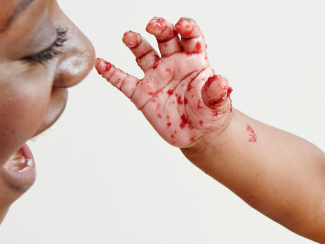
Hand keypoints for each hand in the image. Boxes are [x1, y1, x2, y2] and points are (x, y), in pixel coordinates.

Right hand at [97, 17, 233, 147]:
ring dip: (135, 42)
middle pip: (165, 38)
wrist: (199, 135)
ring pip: (143, 53)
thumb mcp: (218, 105)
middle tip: (154, 25)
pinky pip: (123, 80)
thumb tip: (222, 81)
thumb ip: (216, 92)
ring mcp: (156, 77)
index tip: (182, 25)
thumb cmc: (210, 114)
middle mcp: (173, 63)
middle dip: (160, 28)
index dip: (186, 28)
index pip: (190, 37)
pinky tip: (102, 63)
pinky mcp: (141, 93)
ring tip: (129, 36)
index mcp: (194, 61)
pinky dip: (111, 72)